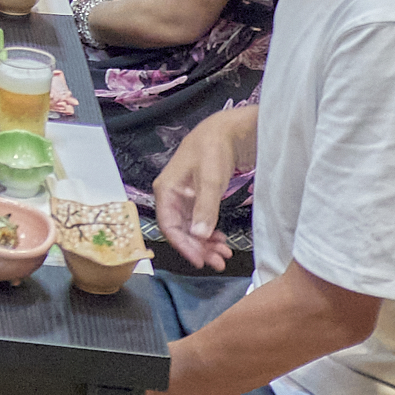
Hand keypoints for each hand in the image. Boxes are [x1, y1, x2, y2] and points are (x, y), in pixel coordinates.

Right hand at [154, 119, 238, 270]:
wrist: (227, 132)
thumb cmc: (213, 150)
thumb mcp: (211, 180)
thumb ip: (205, 209)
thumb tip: (199, 236)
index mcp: (166, 190)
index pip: (168, 225)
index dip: (183, 245)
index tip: (200, 260)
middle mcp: (171, 195)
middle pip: (179, 230)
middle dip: (198, 248)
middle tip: (218, 261)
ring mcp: (184, 197)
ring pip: (190, 228)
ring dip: (205, 243)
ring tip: (223, 254)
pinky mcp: (196, 197)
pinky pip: (198, 221)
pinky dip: (209, 232)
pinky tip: (220, 239)